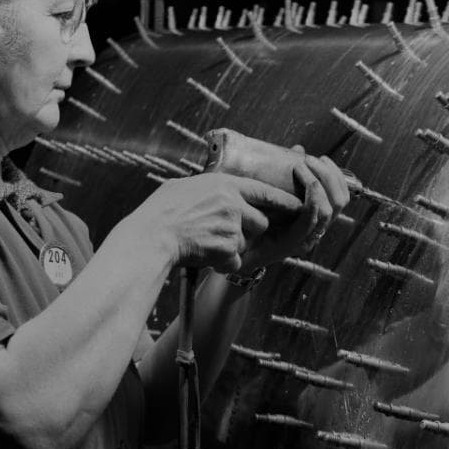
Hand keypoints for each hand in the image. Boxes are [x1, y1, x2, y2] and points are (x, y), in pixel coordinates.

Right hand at [128, 173, 301, 272]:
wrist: (151, 237)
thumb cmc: (159, 212)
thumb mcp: (183, 187)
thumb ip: (204, 188)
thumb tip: (207, 188)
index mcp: (224, 185)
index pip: (263, 191)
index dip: (281, 200)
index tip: (297, 205)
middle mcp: (232, 204)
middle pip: (259, 222)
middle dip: (248, 231)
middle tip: (223, 233)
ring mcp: (231, 227)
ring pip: (245, 243)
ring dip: (230, 248)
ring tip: (204, 243)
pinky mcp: (227, 249)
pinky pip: (234, 260)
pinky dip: (221, 263)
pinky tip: (202, 256)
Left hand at [238, 148, 349, 272]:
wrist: (234, 244)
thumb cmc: (253, 217)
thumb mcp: (275, 190)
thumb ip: (289, 173)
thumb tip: (298, 150)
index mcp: (316, 216)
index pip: (341, 196)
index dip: (336, 175)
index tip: (323, 158)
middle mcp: (316, 228)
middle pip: (340, 201)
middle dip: (328, 175)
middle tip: (310, 160)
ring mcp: (307, 237)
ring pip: (329, 209)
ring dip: (318, 182)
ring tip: (301, 167)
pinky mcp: (295, 241)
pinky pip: (312, 219)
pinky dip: (313, 199)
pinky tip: (307, 184)